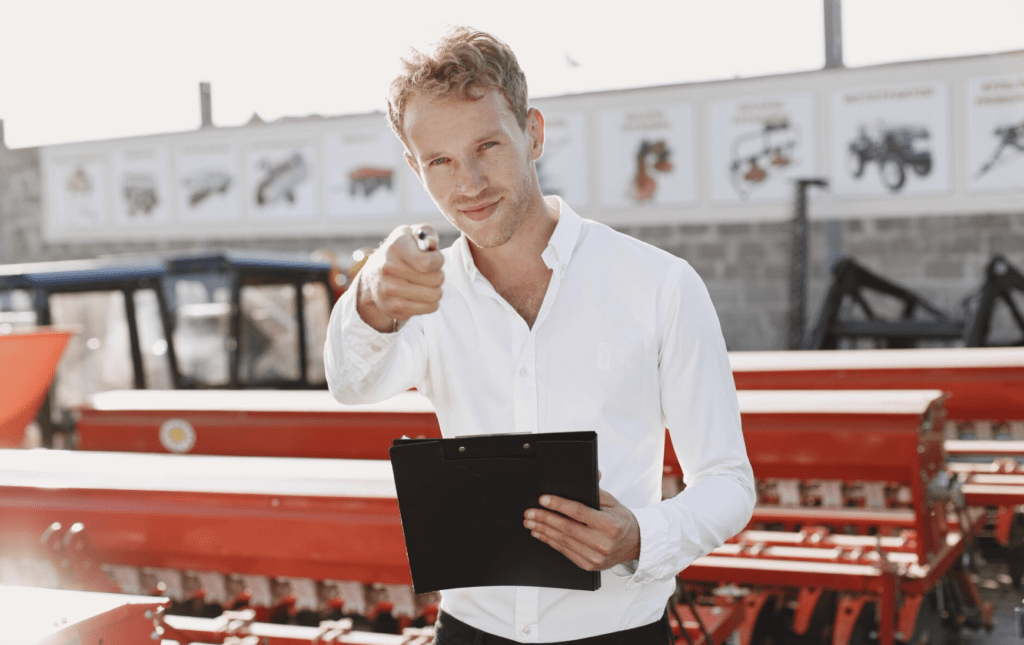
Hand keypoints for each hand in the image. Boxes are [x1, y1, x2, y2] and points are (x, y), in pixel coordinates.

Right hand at [356, 225, 443, 331]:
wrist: (374, 274)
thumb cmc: (401, 251)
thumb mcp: (412, 234)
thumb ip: (427, 233)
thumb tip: (432, 244)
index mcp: (396, 246)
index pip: (426, 262)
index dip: (438, 260)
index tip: (433, 258)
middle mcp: (388, 268)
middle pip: (436, 279)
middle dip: (438, 274)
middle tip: (428, 272)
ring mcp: (389, 290)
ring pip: (435, 295)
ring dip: (435, 289)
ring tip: (425, 283)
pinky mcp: (393, 308)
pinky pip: (430, 308)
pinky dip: (430, 302)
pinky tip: (420, 294)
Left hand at [523, 489, 639, 570]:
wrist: (635, 544)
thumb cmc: (622, 521)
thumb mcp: (613, 502)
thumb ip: (596, 490)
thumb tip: (589, 473)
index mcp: (609, 525)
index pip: (578, 512)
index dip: (558, 505)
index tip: (543, 500)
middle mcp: (602, 543)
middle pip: (566, 528)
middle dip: (544, 519)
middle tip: (529, 512)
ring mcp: (595, 557)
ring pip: (563, 541)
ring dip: (543, 531)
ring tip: (530, 522)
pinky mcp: (589, 565)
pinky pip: (565, 552)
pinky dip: (550, 542)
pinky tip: (541, 534)